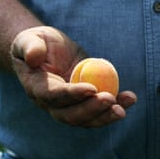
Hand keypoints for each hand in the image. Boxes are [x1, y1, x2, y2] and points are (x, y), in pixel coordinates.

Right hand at [11, 26, 136, 127]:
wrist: (49, 52)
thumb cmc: (39, 43)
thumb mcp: (30, 39)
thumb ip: (30, 46)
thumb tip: (34, 56)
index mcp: (37, 88)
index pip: (53, 96)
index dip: (71, 94)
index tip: (91, 88)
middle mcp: (52, 103)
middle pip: (71, 115)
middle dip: (92, 110)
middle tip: (110, 99)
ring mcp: (70, 106)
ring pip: (87, 119)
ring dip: (106, 115)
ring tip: (123, 108)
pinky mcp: (85, 103)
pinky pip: (99, 110)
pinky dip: (115, 106)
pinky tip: (129, 99)